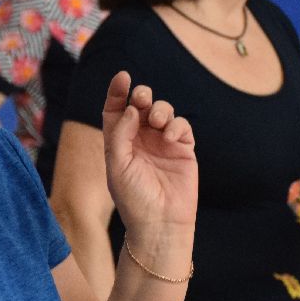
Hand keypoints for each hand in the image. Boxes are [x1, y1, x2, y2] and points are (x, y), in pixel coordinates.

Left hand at [100, 72, 196, 241]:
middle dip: (142, 95)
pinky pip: (181, 126)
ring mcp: (162, 144)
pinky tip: (169, 136)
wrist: (160, 223)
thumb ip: (120, 133)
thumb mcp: (116, 165)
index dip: (118, 92)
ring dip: (159, 109)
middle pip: (140, 106)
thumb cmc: (133, 199)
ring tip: (156, 122)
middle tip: (142, 99)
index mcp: (120, 142)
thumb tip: (130, 108)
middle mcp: (140, 140)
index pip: (116, 110)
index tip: (123, 77)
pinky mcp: (183, 150)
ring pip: (162, 111)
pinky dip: (176, 125)